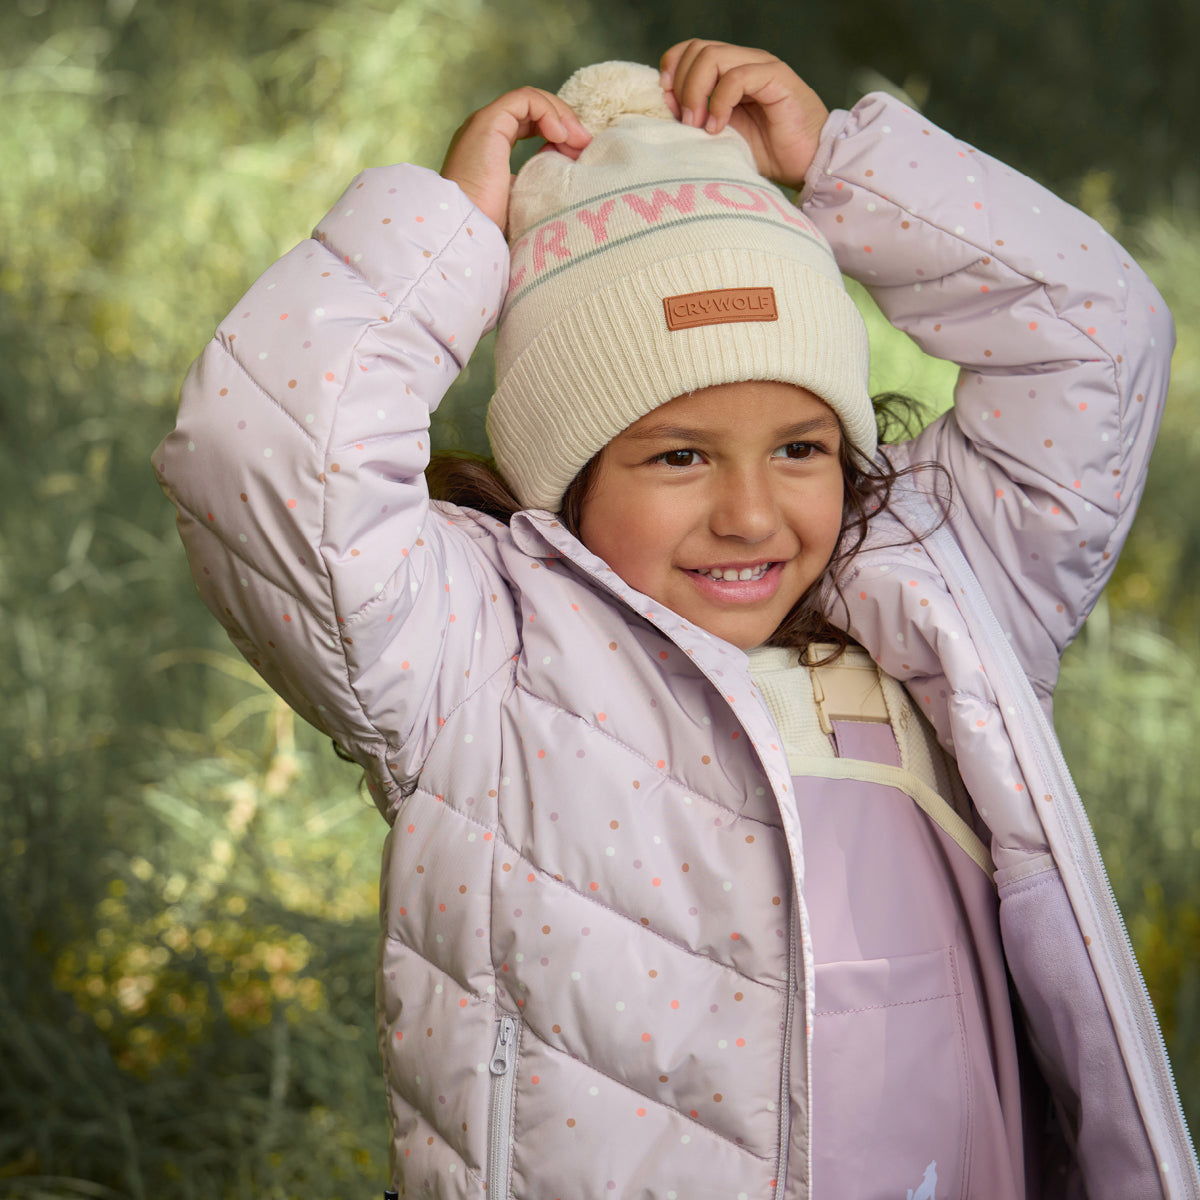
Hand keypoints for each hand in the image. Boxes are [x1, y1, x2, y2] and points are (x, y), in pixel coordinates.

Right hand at [441, 87, 591, 230]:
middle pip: (533, 108)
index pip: (530, 123)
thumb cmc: (493, 225)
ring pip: (530, 99)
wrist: (467, 230)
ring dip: (560, 115)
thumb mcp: (523, 197)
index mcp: (492, 147)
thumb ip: (538, 176)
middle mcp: (487, 130)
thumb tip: (564, 163)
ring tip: (577, 141)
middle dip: (565, 121)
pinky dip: (547, 111)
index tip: (580, 154)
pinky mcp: (488, 121)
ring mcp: (485, 123)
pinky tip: (559, 135)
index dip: (559, 131)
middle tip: (585, 145)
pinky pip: (524, 99)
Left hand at [660, 39, 828, 189]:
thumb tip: (667, 106)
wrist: (809, 164)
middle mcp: (745, 62)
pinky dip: (719, 103)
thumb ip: (699, 117)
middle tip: (684, 121)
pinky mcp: (776, 78)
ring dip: (696, 93)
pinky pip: (736, 77)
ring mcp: (761, 66)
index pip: (690, 50)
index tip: (667, 104)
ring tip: (700, 126)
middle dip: (681, 85)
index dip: (672, 71)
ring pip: (712, 57)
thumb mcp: (723, 135)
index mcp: (730, 71)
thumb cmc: (769, 154)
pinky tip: (718, 128)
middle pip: (696, 49)